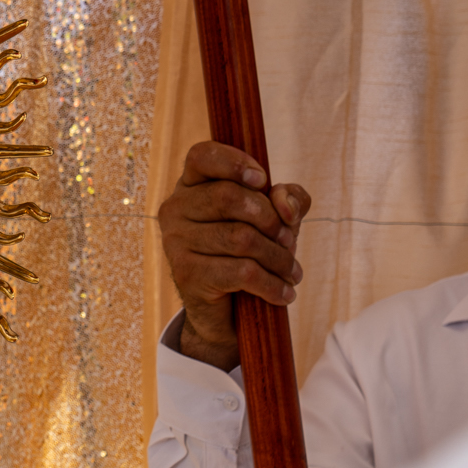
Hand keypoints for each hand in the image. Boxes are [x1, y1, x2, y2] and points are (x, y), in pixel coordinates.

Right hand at [158, 142, 310, 370]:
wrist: (225, 311)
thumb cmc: (249, 253)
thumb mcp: (276, 219)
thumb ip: (289, 199)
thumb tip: (285, 205)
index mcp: (191, 185)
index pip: (202, 156)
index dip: (234, 162)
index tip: (262, 180)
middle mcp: (175, 209)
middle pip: (229, 197)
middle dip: (271, 220)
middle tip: (290, 241)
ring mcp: (176, 241)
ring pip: (241, 238)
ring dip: (279, 258)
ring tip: (292, 272)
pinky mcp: (186, 274)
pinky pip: (241, 271)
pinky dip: (272, 284)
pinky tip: (284, 293)